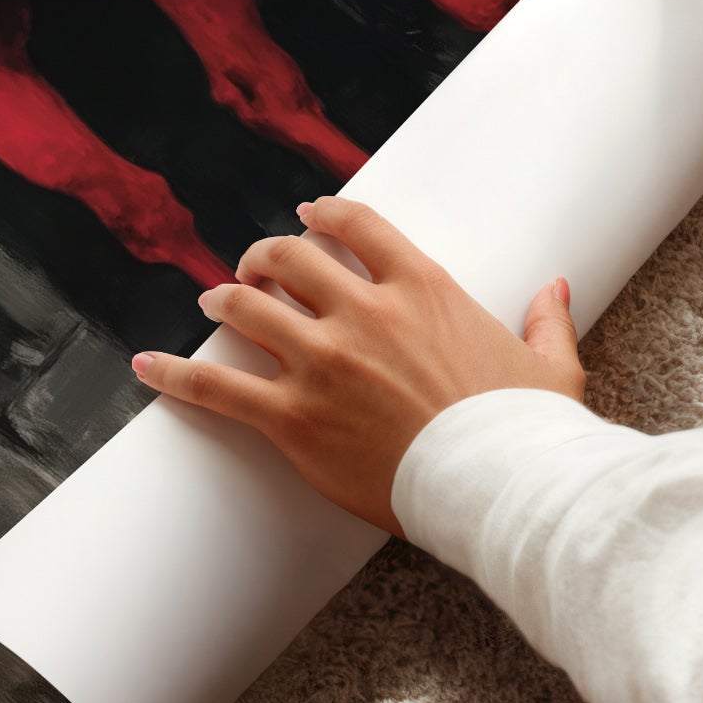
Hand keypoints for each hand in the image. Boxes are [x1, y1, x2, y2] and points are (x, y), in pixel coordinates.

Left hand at [131, 197, 582, 535]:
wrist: (501, 488)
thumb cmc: (527, 432)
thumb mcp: (549, 367)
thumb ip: (546, 320)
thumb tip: (555, 288)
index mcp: (422, 288)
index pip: (357, 225)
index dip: (323, 215)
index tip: (307, 216)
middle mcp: (364, 312)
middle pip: (290, 258)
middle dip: (264, 257)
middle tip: (253, 267)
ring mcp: (324, 362)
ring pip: (248, 308)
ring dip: (224, 300)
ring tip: (211, 302)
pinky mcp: (295, 418)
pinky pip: (218, 387)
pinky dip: (176, 374)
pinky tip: (146, 365)